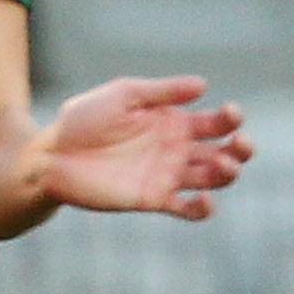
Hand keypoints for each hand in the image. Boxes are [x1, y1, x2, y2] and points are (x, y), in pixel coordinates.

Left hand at [34, 75, 252, 220]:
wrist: (52, 154)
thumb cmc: (84, 120)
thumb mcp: (123, 95)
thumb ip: (161, 92)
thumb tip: (203, 85)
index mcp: (174, 122)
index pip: (216, 123)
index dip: (231, 119)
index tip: (232, 113)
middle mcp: (176, 150)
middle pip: (224, 152)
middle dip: (241, 148)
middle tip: (241, 144)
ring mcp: (167, 175)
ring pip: (213, 179)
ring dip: (227, 174)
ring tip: (224, 165)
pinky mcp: (153, 199)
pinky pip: (187, 209)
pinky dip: (203, 208)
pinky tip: (205, 199)